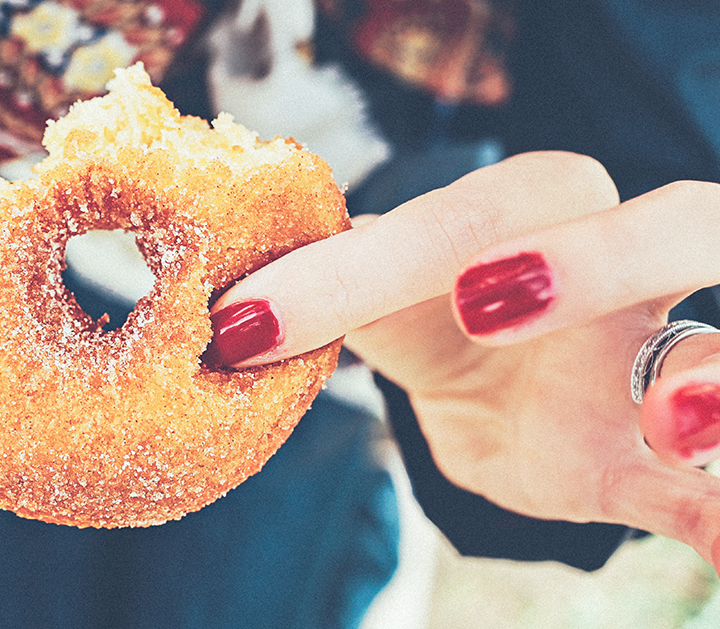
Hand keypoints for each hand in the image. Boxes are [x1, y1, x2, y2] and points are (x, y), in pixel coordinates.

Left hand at [209, 151, 719, 572]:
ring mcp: (657, 364)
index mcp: (541, 207)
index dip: (375, 258)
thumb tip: (230, 311)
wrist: (499, 391)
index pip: (475, 212)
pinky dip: (717, 509)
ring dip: (707, 382)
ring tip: (672, 421)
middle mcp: (627, 269)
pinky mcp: (657, 463)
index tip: (267, 318)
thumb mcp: (376, 298)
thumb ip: (324, 292)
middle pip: (671, 225)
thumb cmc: (435, 317)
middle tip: (484, 303)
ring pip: (718, 350)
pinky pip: (708, 484)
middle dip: (594, 258)